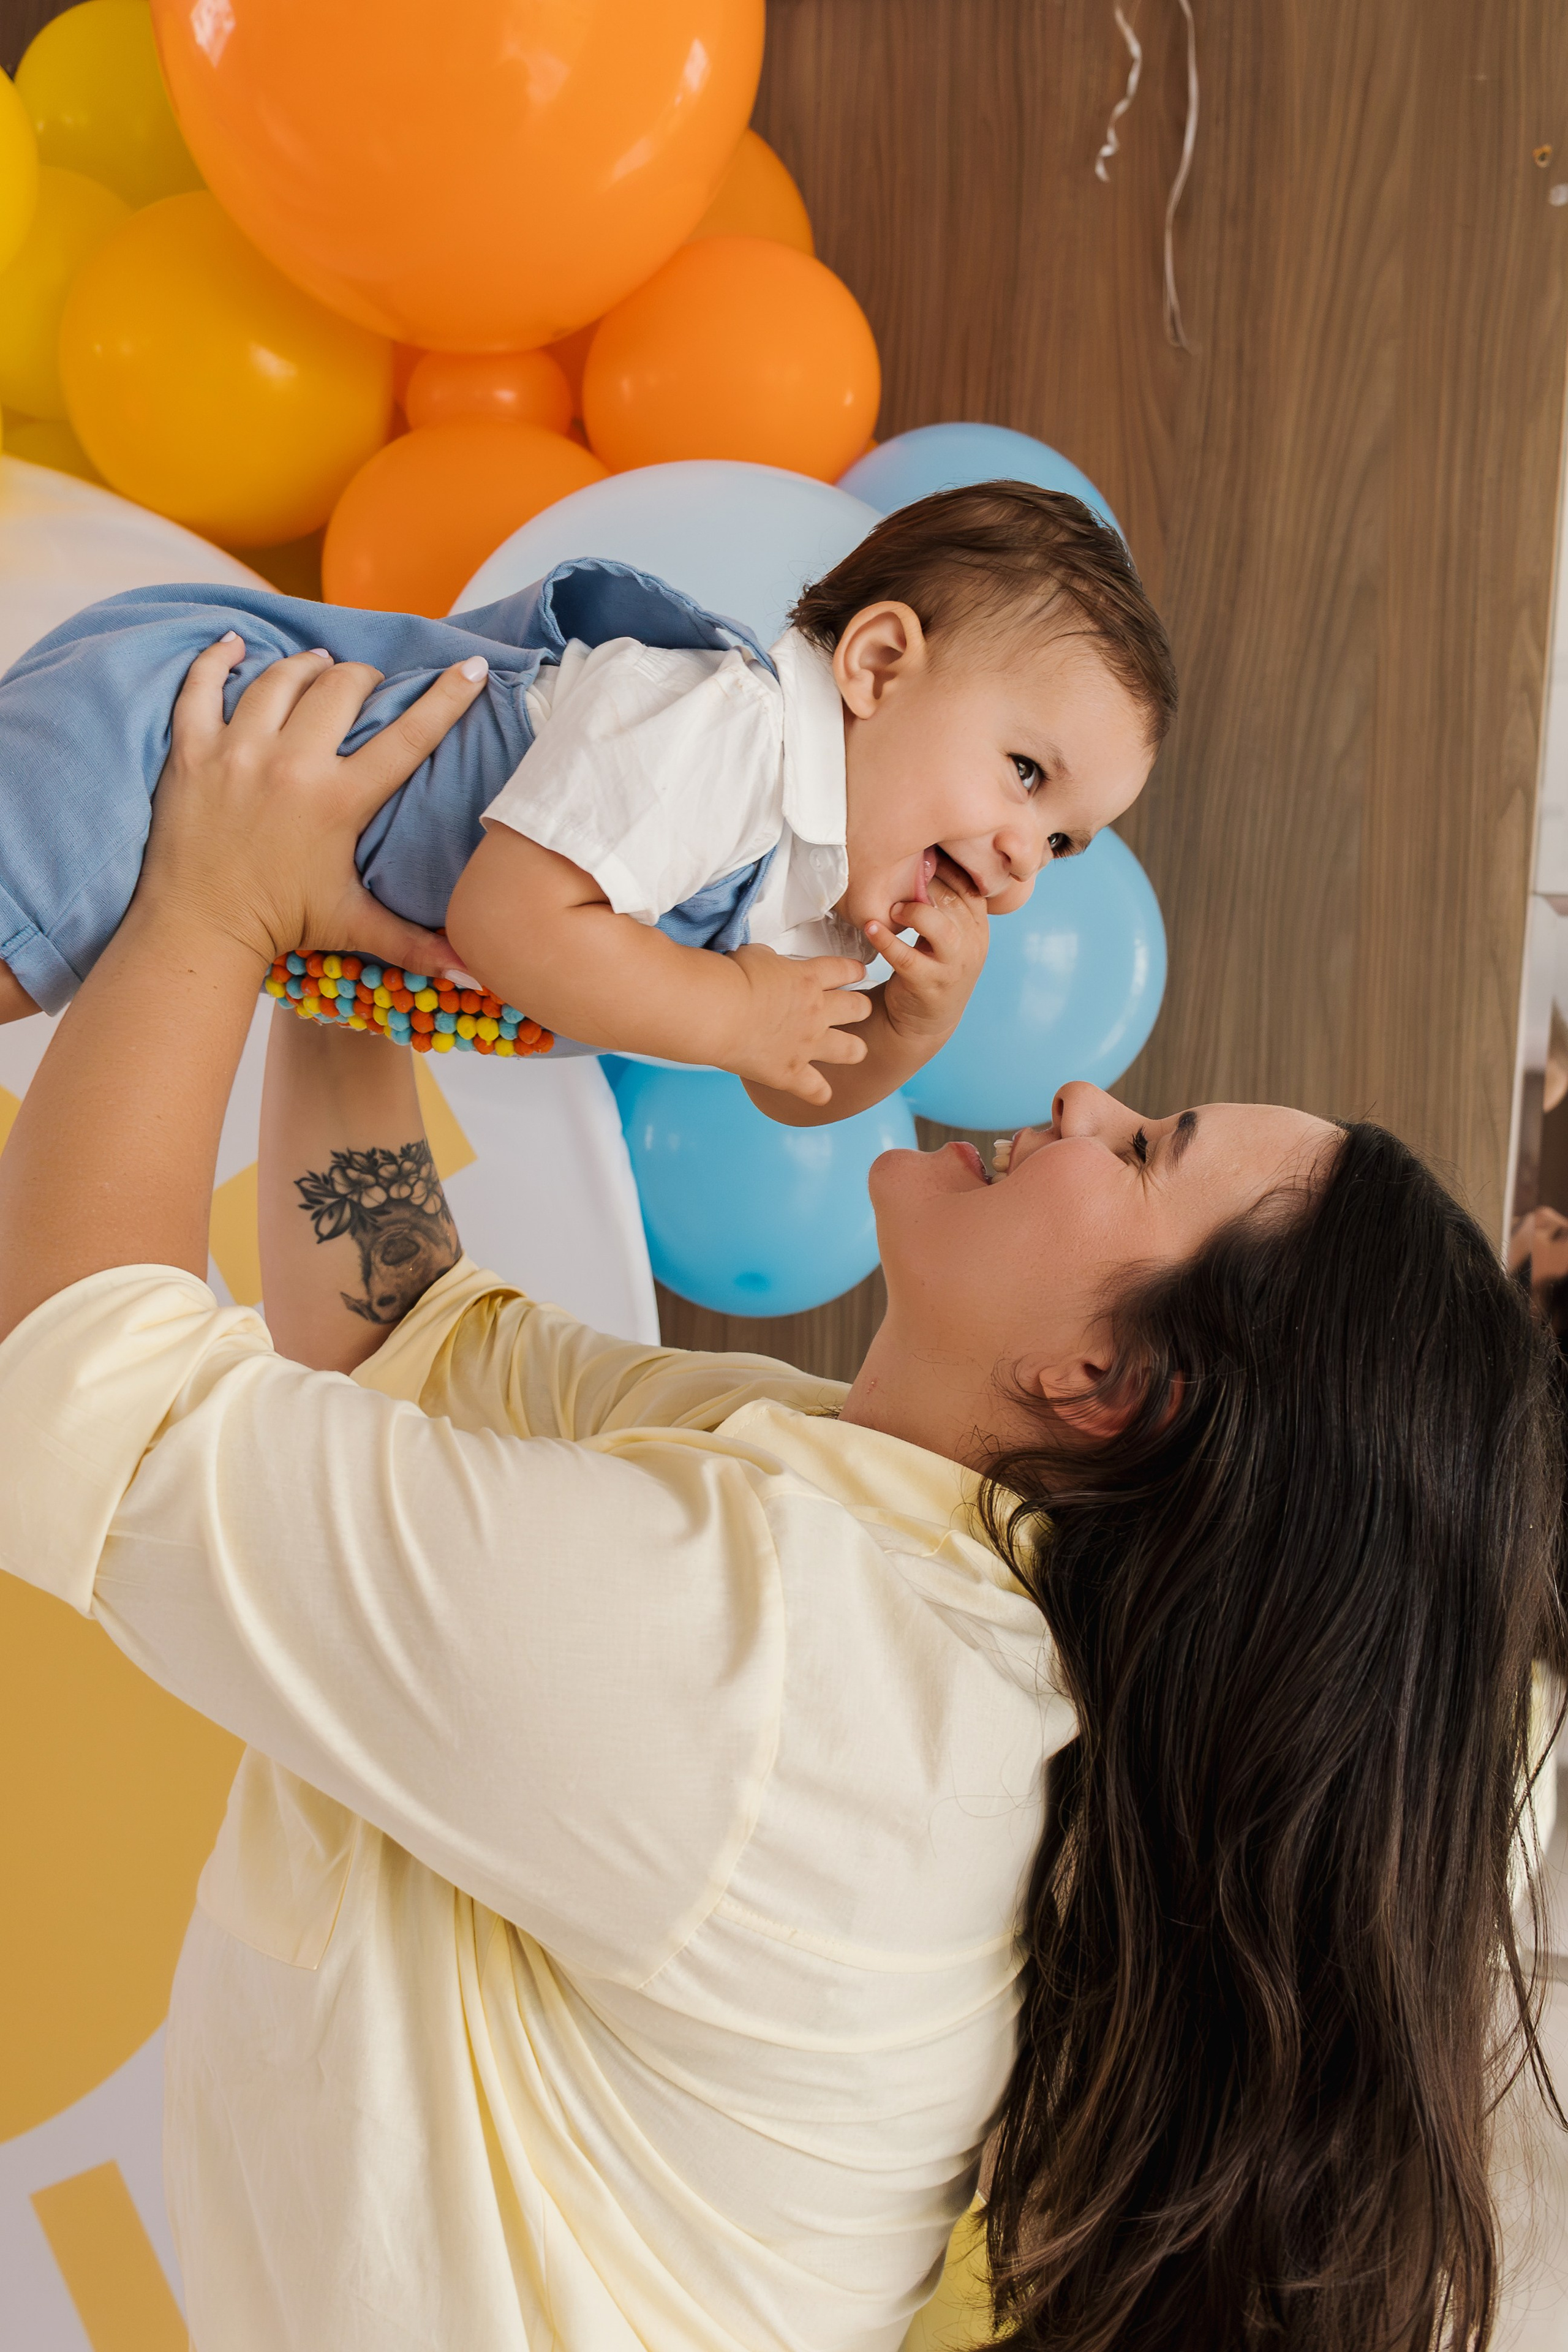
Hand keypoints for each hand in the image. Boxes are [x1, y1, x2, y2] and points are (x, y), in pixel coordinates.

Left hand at [137, 633, 489, 972]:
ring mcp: (237, 752)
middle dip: (362, 677)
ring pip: (279, 677)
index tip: (467, 668)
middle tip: (366, 687)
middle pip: (341, 687)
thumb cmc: (280, 925)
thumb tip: (471, 971)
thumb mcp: (355, 925)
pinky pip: (201, 685)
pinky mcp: (192, 751)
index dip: (445, 697)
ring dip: (305, 666)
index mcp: (339, 800)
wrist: (198, 930)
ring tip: (316, 667)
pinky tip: (234, 644)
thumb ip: (415, 944)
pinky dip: (217, 658)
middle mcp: (291, 765)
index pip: (408, 736)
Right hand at [726, 944, 871, 1105]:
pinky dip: (820, 1093)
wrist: (718, 1010)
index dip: (854, 971)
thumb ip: (773, 963)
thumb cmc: (731, 977)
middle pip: (859, 1008)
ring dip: (855, 1049)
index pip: (845, 970)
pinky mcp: (791, 1073)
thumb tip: (771, 967)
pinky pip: (818, 1090)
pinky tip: (819, 1093)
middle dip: (861, 1008)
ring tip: (852, 1050)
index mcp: (808, 979)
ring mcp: (808, 1044)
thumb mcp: (757, 955)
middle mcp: (816, 1011)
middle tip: (856, 1009)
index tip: (857, 972)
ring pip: (852, 1049)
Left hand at [865, 856, 988, 1048]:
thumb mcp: (950, 933)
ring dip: (913, 911)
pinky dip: (886, 941)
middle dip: (926, 884)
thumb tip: (925, 851)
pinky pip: (907, 958)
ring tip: (893, 908)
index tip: (920, 854)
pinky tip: (871, 927)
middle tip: (901, 875)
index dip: (944, 867)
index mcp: (979, 926)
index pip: (969, 886)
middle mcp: (973, 944)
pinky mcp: (928, 985)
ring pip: (940, 928)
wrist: (926, 1020)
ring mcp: (953, 967)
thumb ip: (945, 900)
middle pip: (954, 901)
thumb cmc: (932, 965)